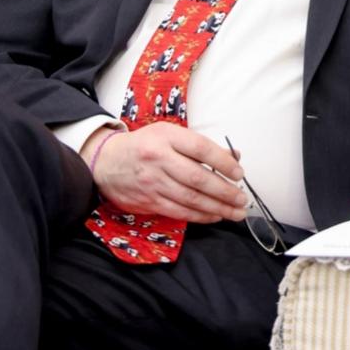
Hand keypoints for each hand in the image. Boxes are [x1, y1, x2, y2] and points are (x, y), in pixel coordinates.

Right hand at [81, 124, 247, 223]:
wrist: (106, 162)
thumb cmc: (145, 145)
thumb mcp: (169, 134)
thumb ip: (200, 145)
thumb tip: (234, 157)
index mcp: (166, 137)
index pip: (201, 149)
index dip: (223, 162)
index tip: (239, 173)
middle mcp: (159, 159)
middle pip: (197, 178)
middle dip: (225, 191)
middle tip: (242, 198)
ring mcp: (153, 182)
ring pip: (190, 199)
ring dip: (217, 208)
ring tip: (236, 212)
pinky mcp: (149, 201)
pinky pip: (179, 211)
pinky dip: (200, 215)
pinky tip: (215, 216)